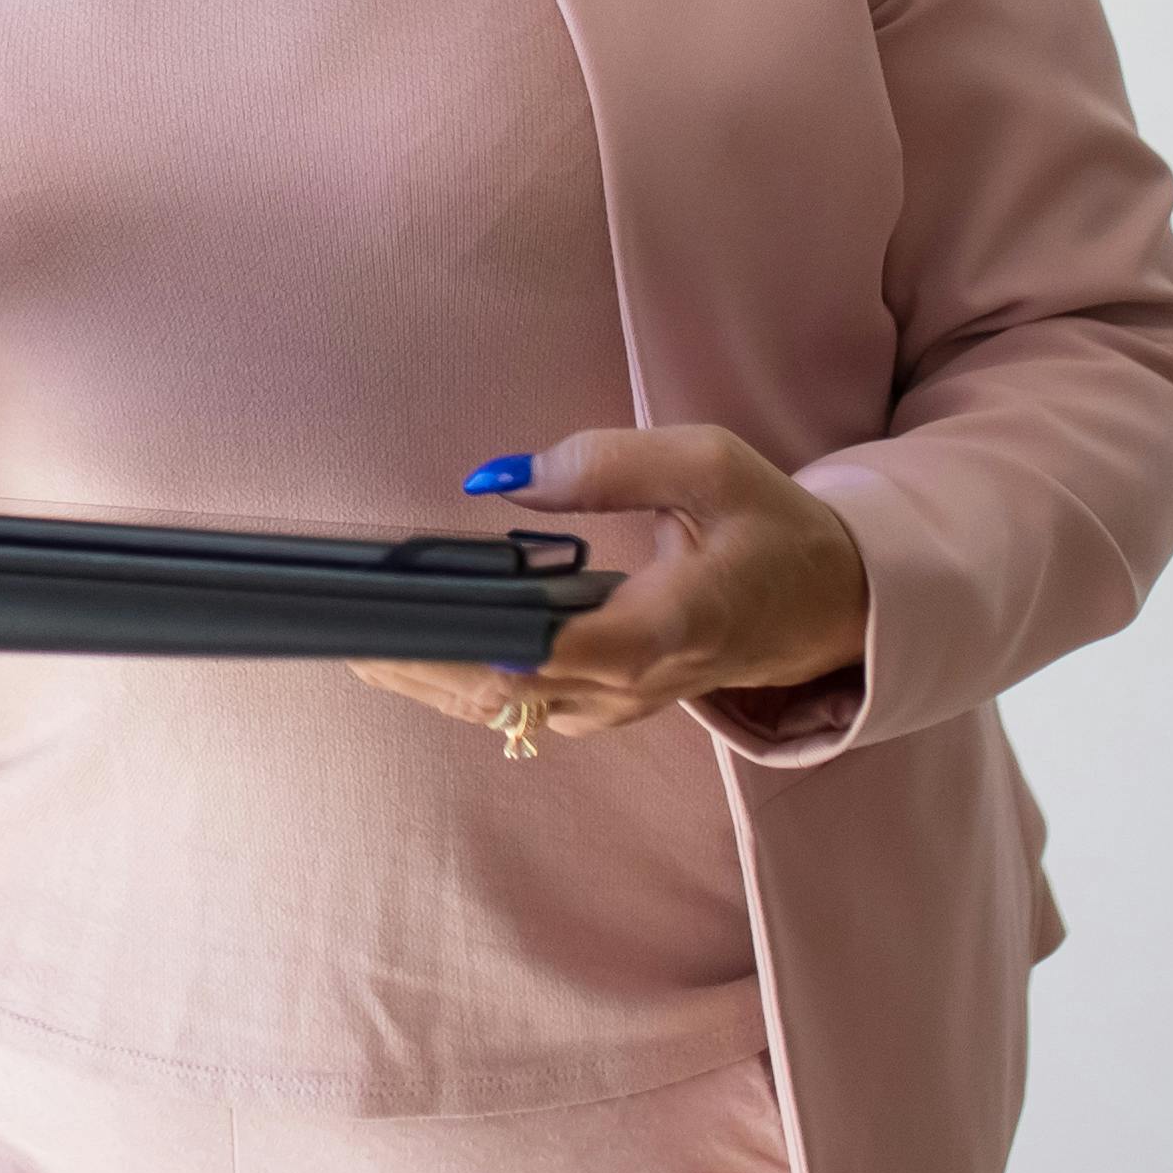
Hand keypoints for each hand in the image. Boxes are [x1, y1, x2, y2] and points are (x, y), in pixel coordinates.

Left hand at [353, 425, 868, 745]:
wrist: (831, 606)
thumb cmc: (772, 527)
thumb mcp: (709, 464)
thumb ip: (610, 463)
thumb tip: (502, 476)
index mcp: (674, 624)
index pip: (566, 652)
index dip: (487, 645)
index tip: (413, 625)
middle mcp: (637, 682)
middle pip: (511, 687)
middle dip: (424, 659)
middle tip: (341, 622)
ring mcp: (617, 705)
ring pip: (504, 709)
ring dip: (426, 678)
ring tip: (344, 637)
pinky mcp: (602, 706)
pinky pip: (516, 706)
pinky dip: (455, 682)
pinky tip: (397, 653)